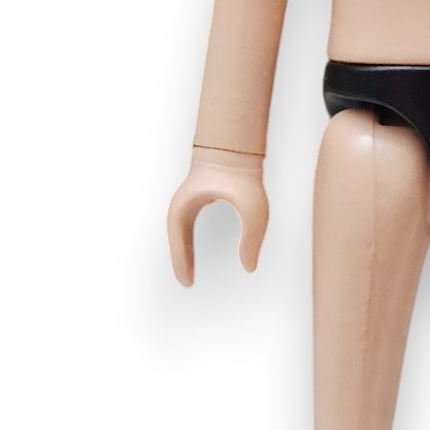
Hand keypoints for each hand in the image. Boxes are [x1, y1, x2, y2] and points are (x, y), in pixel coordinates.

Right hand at [166, 146, 268, 286]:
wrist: (237, 145)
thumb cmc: (244, 175)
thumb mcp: (253, 209)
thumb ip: (252, 239)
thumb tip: (250, 268)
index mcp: (187, 207)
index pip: (179, 242)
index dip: (182, 264)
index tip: (189, 284)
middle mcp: (182, 204)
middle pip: (176, 239)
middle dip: (180, 261)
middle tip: (187, 283)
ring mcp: (188, 200)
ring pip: (179, 233)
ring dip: (183, 252)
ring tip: (188, 273)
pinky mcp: (196, 198)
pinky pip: (186, 227)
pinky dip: (187, 243)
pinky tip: (192, 255)